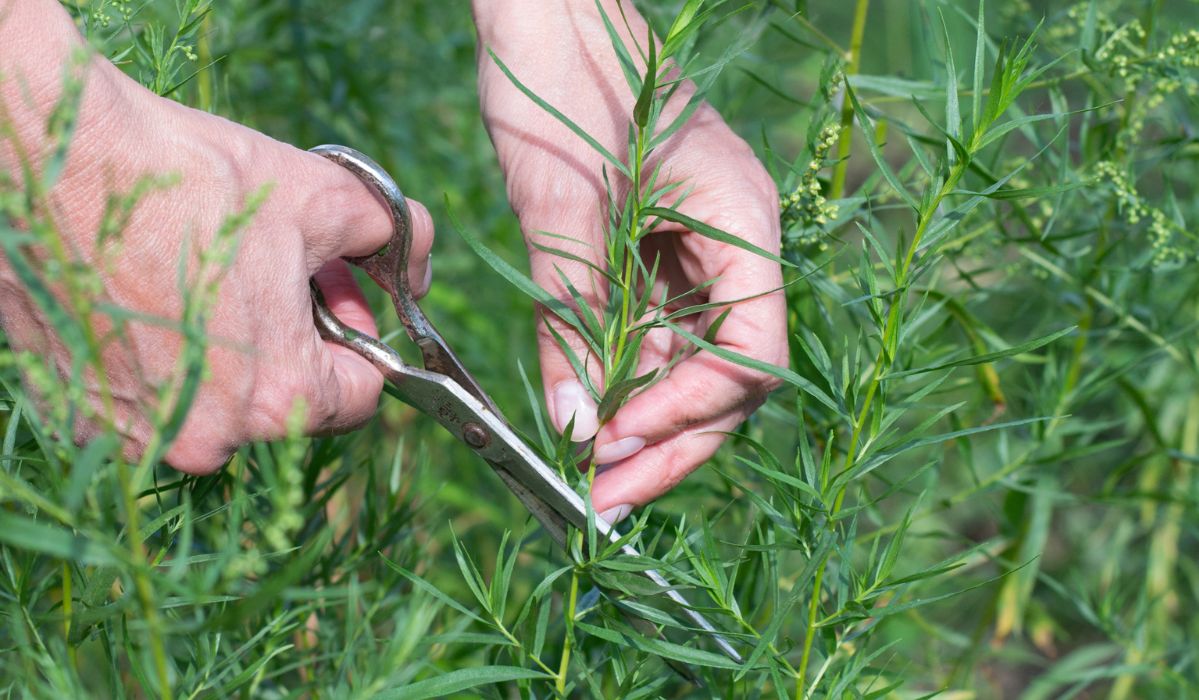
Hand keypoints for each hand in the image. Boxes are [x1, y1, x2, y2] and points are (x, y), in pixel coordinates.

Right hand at [0, 12, 433, 473]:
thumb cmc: (194, 179)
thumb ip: (396, 237)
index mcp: (278, 399)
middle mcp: (206, 437)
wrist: (56, 158)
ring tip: (207, 279)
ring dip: (227, 352)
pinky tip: (150, 297)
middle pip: (287, 403)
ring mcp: (136, 431)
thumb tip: (418, 272)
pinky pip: (151, 399)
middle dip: (296, 341)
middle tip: (273, 275)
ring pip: (216, 401)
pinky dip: (162, 358)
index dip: (358, 342)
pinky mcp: (80, 410)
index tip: (335, 301)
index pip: (360, 399)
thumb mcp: (325, 196)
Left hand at [474, 1, 785, 519]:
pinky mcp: (658, 245)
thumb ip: (574, 318)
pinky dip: (620, 369)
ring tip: (584, 460)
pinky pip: (655, 327)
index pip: (752, 352)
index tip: (616, 447)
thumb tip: (578, 430)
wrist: (540, 6)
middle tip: (604, 493)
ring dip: (641, 413)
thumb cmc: (558, 77)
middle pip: (728, 371)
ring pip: (689, 358)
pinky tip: (581, 401)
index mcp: (740, 219)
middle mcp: (734, 240)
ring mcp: (698, 244)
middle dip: (669, 438)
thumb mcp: (560, 205)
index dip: (692, 415)